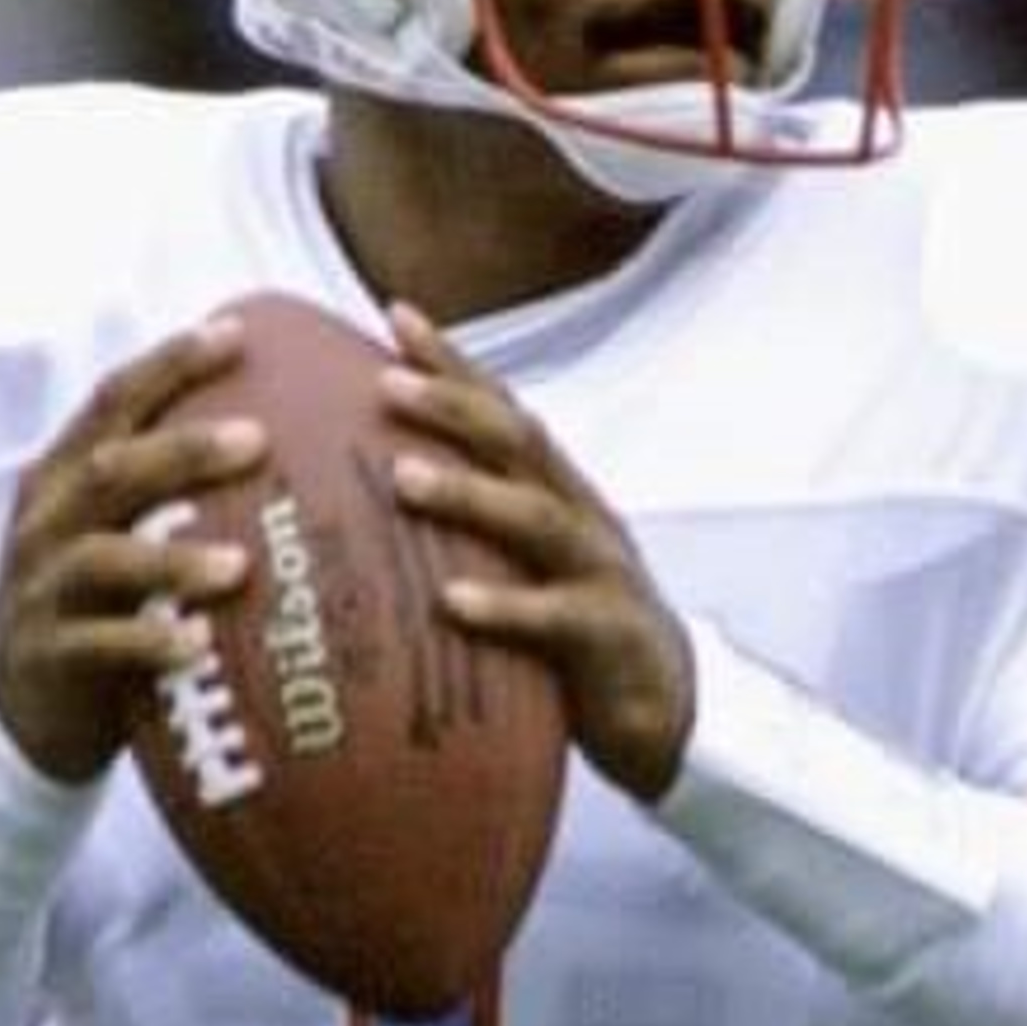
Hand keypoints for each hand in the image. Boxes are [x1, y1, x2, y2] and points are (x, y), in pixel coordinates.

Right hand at [0, 315, 265, 781]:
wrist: (16, 705)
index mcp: (66, 477)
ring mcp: (41, 587)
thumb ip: (172, 490)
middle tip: (258, 440)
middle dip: (181, 450)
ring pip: (103, 559)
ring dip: (172, 559)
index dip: (168, 365)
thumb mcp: (119, 533)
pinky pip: (98, 646)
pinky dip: (148, 642)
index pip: (113, 402)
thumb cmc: (97, 605)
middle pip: (111, 468)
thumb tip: (289, 439)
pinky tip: (198, 644)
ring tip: (240, 566)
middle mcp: (47, 521)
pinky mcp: (47, 654)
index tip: (236, 334)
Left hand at [376, 300, 694, 800]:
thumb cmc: (568, 635)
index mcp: (554, 493)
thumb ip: (460, 534)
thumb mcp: (518, 568)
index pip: (503, 411)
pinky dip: (505, 606)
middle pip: (519, 443)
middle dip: (453, 407)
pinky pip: (555, 619)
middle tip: (385, 383)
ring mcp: (600, 572)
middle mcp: (580, 517)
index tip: (397, 313)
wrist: (667, 712)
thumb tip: (359, 507)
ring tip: (403, 478)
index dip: (455, 361)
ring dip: (467, 494)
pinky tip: (452, 601)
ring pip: (535, 519)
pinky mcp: (610, 637)